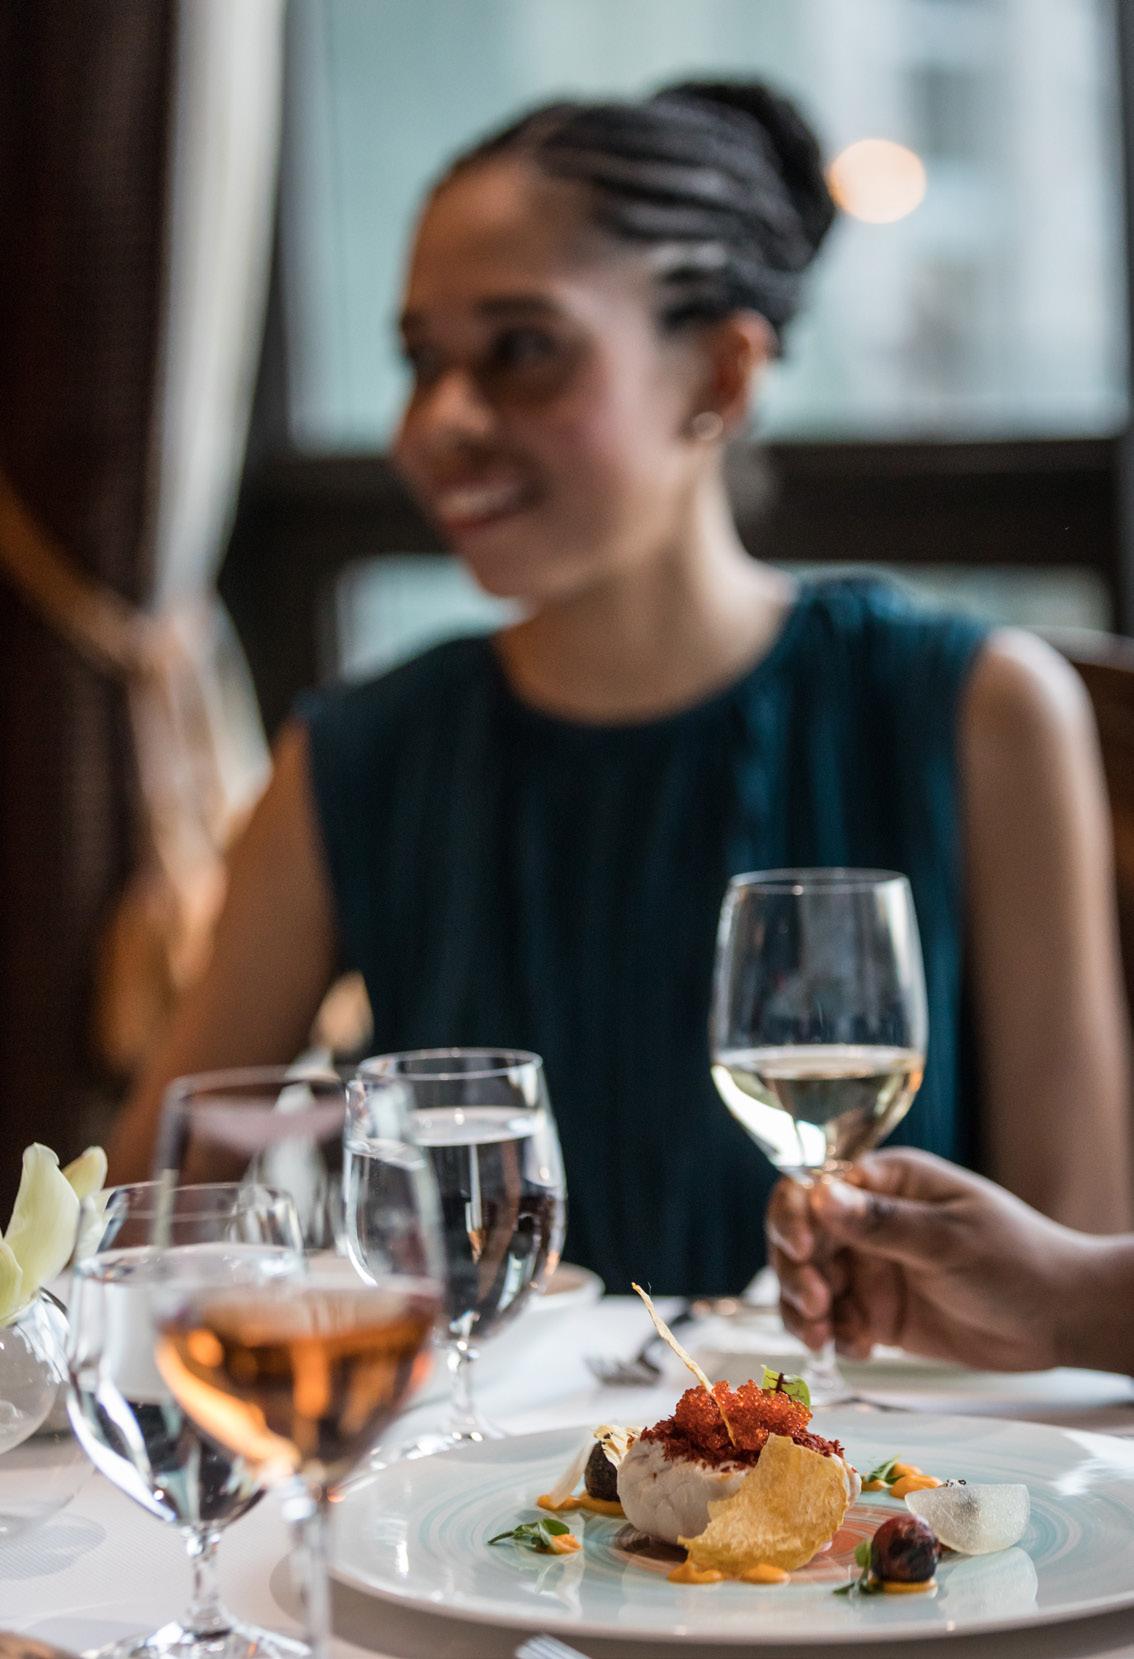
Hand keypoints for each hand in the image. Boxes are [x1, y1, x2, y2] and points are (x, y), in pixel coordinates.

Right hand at [766, 1150, 1113, 1372]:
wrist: (1059, 1318)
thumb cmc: (1014, 1259)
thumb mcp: (948, 1239)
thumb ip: (883, 1222)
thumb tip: (819, 1193)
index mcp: (888, 1182)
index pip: (816, 1186)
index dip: (796, 1215)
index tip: (803, 1249)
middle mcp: (871, 1221)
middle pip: (802, 1237)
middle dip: (796, 1271)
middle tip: (816, 1306)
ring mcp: (872, 1267)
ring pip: (809, 1282)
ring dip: (804, 1309)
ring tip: (823, 1338)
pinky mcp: (879, 1312)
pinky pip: (836, 1321)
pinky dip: (834, 1336)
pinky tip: (858, 1348)